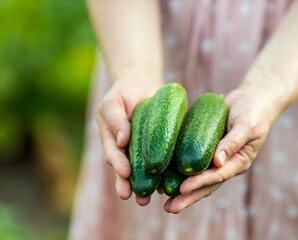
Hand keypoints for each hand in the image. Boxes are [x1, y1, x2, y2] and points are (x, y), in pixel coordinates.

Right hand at [96, 75, 161, 205]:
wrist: (140, 86)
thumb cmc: (124, 93)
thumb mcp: (113, 102)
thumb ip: (115, 119)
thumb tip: (122, 140)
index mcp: (112, 141)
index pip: (114, 155)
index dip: (119, 165)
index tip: (125, 174)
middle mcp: (126, 150)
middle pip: (128, 171)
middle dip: (132, 186)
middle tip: (139, 200)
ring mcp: (141, 150)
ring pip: (144, 171)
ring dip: (149, 186)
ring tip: (154, 200)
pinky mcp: (157, 146)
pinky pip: (161, 160)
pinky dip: (164, 173)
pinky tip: (170, 184)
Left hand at [164, 87, 279, 213]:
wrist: (253, 99)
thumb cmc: (253, 111)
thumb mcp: (246, 125)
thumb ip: (233, 142)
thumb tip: (217, 162)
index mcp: (239, 162)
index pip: (218, 176)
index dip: (201, 183)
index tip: (183, 189)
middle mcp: (226, 164)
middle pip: (206, 185)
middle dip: (188, 197)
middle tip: (169, 208)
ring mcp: (216, 159)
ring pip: (198, 178)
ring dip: (183, 191)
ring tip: (165, 203)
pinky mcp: (207, 149)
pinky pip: (193, 163)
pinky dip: (181, 172)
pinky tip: (166, 179)